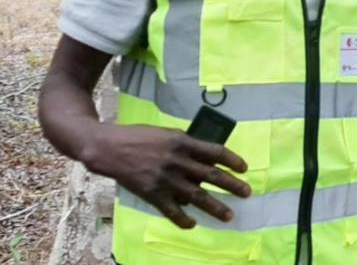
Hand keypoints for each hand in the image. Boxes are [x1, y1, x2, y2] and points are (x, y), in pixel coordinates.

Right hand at [83, 123, 250, 228]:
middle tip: (247, 193)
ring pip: (196, 196)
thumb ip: (186, 144)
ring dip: (215, 207)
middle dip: (232, 185)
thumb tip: (206, 157)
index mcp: (182, 141)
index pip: (215, 151)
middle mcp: (177, 161)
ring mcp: (166, 179)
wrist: (109, 148)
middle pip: (211, 175)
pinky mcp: (153, 194)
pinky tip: (193, 224)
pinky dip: (183, 220)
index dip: (232, 160)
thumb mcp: (166, 133)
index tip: (244, 168)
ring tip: (229, 215)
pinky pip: (172, 211)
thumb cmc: (139, 137)